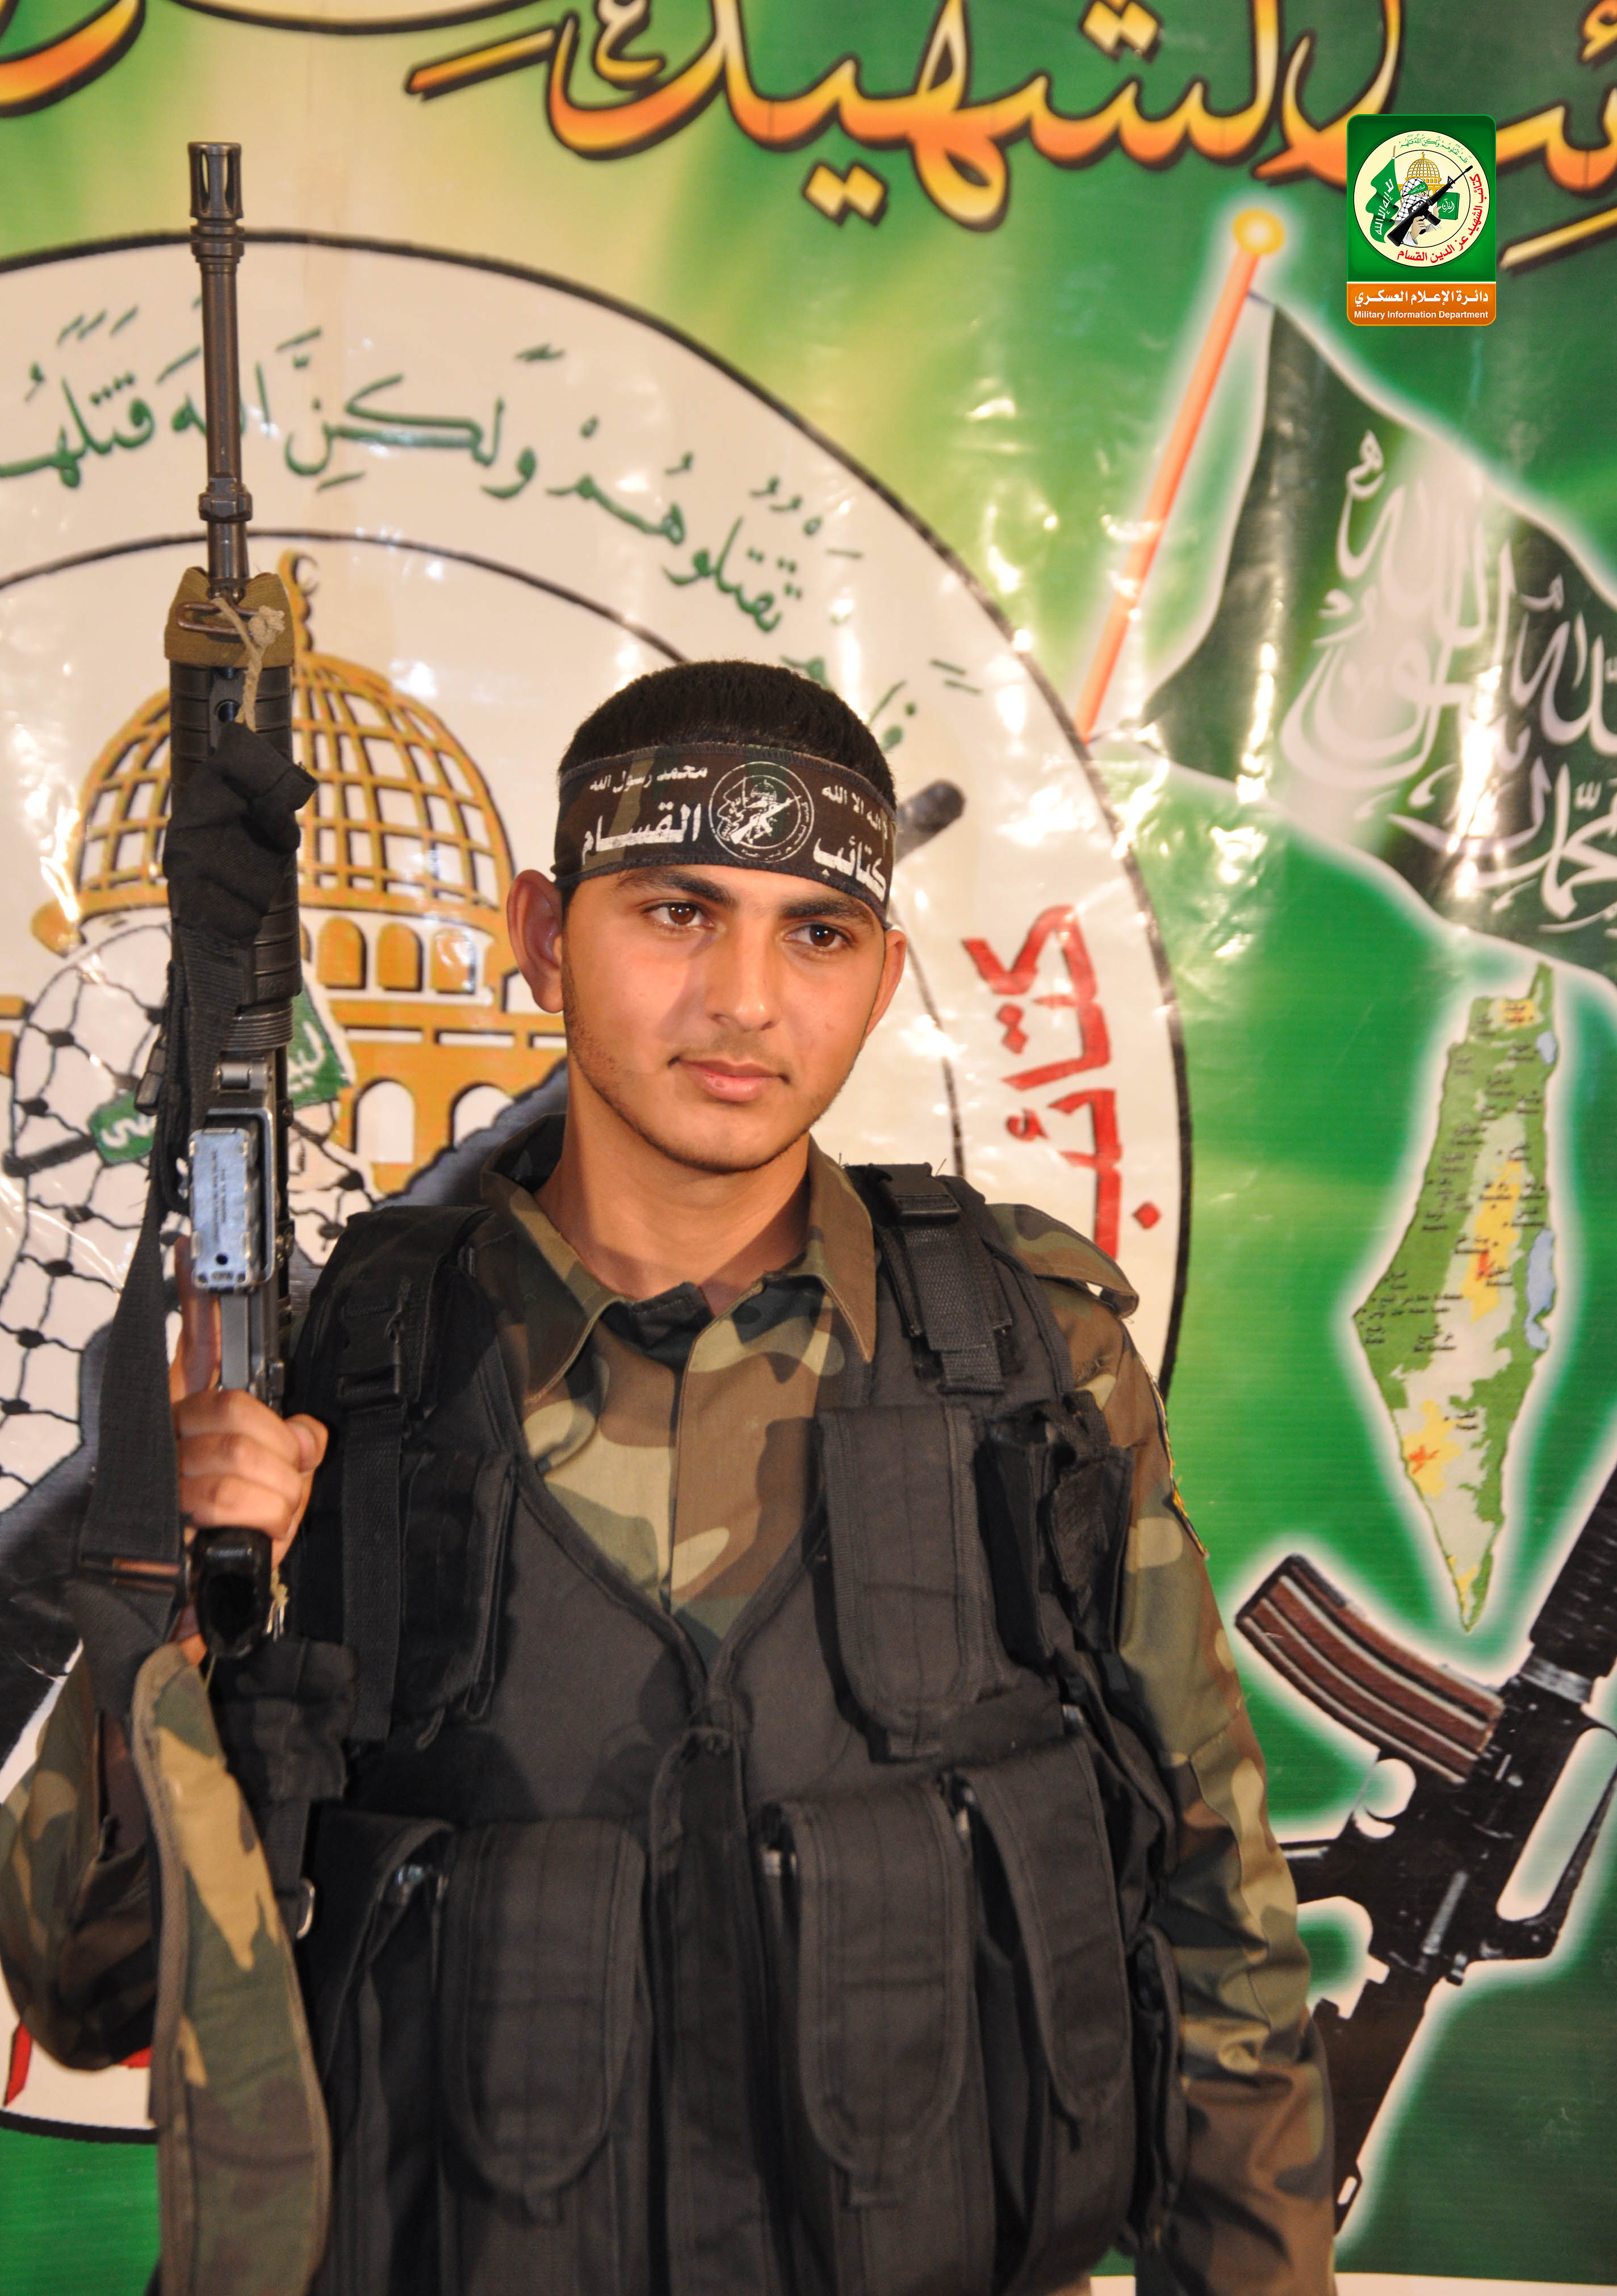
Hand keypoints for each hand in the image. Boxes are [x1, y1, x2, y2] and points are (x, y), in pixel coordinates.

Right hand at [169, 1236, 327, 1663]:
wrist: (194, 1606)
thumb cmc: (229, 1533)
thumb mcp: (269, 1475)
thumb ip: (285, 1436)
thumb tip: (298, 1418)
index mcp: (190, 1421)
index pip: (192, 1350)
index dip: (193, 1302)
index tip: (192, 1251)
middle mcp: (171, 1444)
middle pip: (235, 1414)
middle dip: (284, 1456)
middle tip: (289, 1482)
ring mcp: (166, 1484)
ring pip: (242, 1467)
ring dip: (280, 1500)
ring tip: (275, 1517)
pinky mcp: (170, 1526)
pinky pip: (236, 1507)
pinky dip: (267, 1526)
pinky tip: (259, 1536)